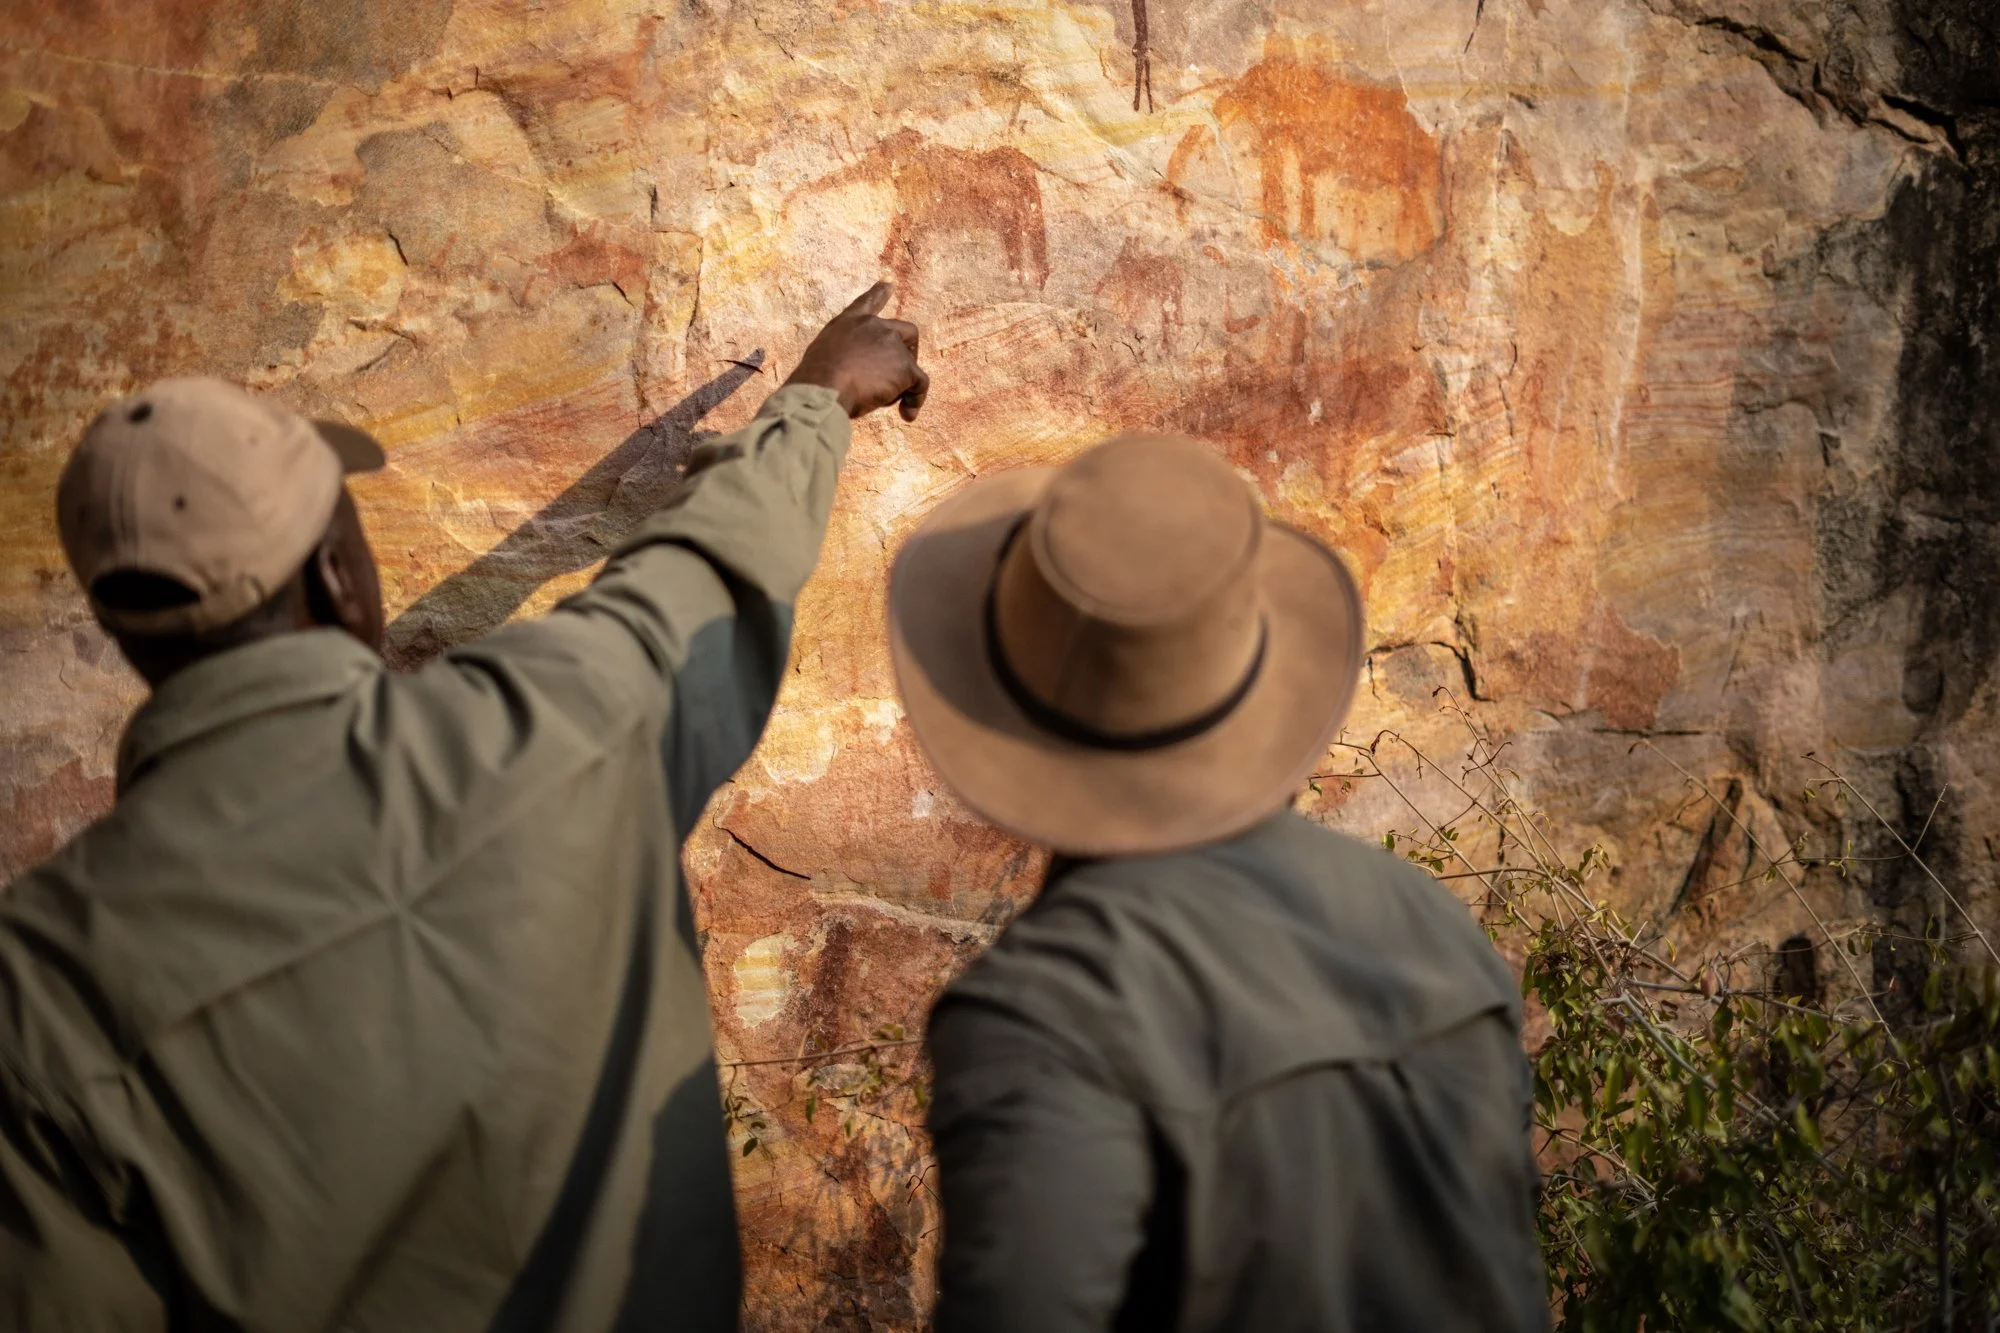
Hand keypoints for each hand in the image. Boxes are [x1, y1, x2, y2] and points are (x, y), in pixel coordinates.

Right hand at [785, 282, 929, 420]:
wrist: (824, 385)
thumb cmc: (815, 378)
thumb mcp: (821, 356)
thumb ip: (839, 356)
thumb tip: (847, 373)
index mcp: (851, 322)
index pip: (868, 302)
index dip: (879, 293)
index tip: (888, 284)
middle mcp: (876, 327)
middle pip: (907, 332)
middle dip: (909, 352)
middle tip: (901, 374)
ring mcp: (893, 345)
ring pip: (910, 365)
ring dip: (902, 384)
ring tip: (882, 401)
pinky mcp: (905, 367)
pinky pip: (920, 384)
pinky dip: (916, 399)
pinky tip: (907, 414)